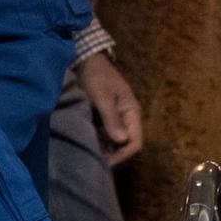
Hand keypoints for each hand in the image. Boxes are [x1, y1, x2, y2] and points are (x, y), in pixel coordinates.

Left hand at [74, 51, 142, 166]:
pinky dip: (98, 140)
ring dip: (105, 148)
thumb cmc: (96, 76)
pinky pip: (105, 133)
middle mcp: (127, 117)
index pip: (135, 142)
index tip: (106, 162)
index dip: (123, 154)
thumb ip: (111, 117)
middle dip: (113, 154)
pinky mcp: (104, 115)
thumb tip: (122, 141)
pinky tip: (87, 143)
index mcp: (132, 112)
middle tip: (95, 161)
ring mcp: (116, 116)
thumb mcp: (102, 96)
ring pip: (115, 140)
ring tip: (90, 155)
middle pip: (125, 144)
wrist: (86, 59)